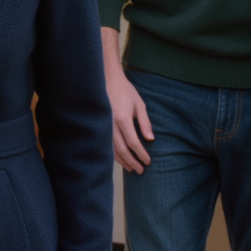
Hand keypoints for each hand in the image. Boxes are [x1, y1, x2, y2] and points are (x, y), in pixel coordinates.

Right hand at [102, 27, 152, 172]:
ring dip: (122, 161)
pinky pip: (106, 144)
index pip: (133, 142)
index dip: (141, 154)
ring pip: (112, 149)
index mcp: (122, 118)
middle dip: (132, 162)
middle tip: (141, 171)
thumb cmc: (125, 91)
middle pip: (122, 149)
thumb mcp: (139, 104)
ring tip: (131, 169)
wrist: (106, 80)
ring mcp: (103, 125)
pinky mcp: (99, 126)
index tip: (148, 161)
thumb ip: (145, 122)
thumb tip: (150, 139)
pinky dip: (113, 154)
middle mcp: (111, 124)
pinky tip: (119, 159)